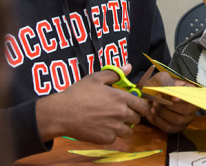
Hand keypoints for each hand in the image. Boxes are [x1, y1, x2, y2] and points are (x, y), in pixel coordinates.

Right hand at [35, 64, 150, 143]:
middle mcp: (121, 113)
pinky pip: (115, 138)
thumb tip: (129, 67)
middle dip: (131, 116)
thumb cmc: (78, 93)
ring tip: (112, 122)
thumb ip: (115, 73)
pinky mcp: (106, 139)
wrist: (62, 113)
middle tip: (120, 113)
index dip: (142, 106)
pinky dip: (110, 135)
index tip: (137, 106)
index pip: (143, 105)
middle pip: (137, 119)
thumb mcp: (95, 78)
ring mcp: (114, 128)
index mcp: (121, 98)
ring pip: (129, 132)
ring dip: (123, 127)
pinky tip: (101, 128)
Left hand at [144, 72, 198, 133]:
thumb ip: (166, 80)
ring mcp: (185, 119)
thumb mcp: (161, 78)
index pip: (194, 96)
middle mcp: (192, 107)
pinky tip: (153, 113)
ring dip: (163, 113)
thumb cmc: (159, 85)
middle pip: (186, 110)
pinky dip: (159, 121)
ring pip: (178, 120)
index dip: (184, 98)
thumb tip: (172, 89)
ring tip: (154, 105)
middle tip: (157, 100)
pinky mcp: (176, 128)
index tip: (172, 98)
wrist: (149, 95)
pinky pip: (169, 128)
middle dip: (169, 106)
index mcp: (191, 92)